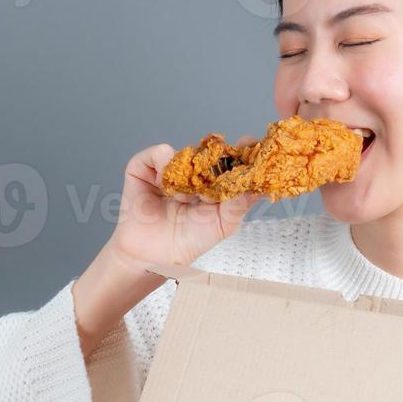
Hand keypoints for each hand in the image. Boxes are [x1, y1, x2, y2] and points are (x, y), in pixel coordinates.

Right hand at [108, 135, 262, 269]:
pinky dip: (165, 166)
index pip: (231, 160)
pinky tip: (165, 186)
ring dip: (189, 174)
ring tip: (186, 198)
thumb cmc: (187, 241)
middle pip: (210, 151)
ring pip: (186, 152)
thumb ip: (239, 206)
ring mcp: (170, 168)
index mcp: (214, 183)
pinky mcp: (145, 167)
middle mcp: (193, 172)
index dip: (242, 152)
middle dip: (217, 158)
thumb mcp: (221, 225)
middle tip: (223, 168)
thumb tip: (258, 188)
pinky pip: (159, 153)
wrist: (153, 256)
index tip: (251, 145)